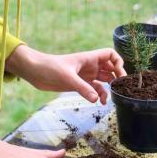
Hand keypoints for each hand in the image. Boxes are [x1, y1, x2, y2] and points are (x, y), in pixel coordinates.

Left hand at [6, 45, 125, 103]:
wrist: (35, 72)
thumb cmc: (50, 67)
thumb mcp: (67, 77)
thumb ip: (83, 88)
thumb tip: (96, 99)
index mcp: (89, 58)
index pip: (110, 55)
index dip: (118, 62)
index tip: (120, 74)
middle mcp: (90, 66)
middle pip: (110, 68)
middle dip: (117, 77)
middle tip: (121, 89)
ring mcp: (85, 76)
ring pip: (104, 80)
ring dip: (109, 88)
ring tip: (112, 98)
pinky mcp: (79, 85)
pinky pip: (94, 90)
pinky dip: (99, 95)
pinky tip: (99, 103)